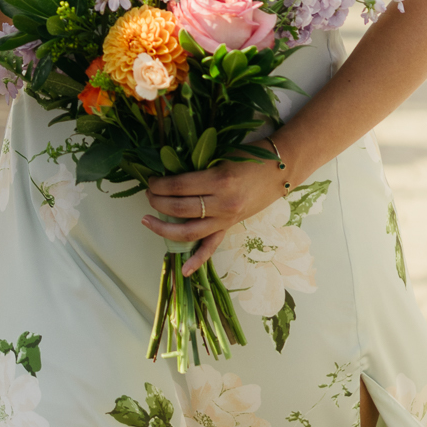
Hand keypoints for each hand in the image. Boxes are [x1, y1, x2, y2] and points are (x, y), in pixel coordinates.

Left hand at [143, 155, 290, 275]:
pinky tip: (184, 270)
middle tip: (148, 194)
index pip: (178, 187)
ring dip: (164, 228)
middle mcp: (222, 203)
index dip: (159, 185)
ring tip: (148, 220)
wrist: (279, 171)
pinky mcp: (230, 226)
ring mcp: (226, 218)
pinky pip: (212, 246)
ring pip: (189, 231)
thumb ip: (196, 166)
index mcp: (218, 180)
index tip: (150, 181)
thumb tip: (166, 173)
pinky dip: (197, 259)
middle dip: (157, 202)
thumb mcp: (220, 156)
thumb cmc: (249, 157)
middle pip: (180, 208)